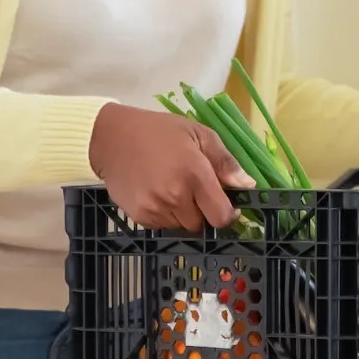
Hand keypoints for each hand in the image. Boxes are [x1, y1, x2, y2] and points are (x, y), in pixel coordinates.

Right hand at [87, 103, 251, 230]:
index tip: (226, 203)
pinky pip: (162, 225)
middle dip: (204, 211)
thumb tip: (247, 185)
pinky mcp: (139, 216)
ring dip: (184, 213)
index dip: (228, 213)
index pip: (221, 216)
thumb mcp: (199, 134)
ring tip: (173, 187)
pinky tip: (158, 192)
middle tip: (194, 188)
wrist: (111, 138)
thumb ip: (225, 162)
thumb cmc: (160, 132)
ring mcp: (154, 209)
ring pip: (182, 226)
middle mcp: (174, 197)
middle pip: (202, 224)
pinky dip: (165, 215)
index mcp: (194, 175)